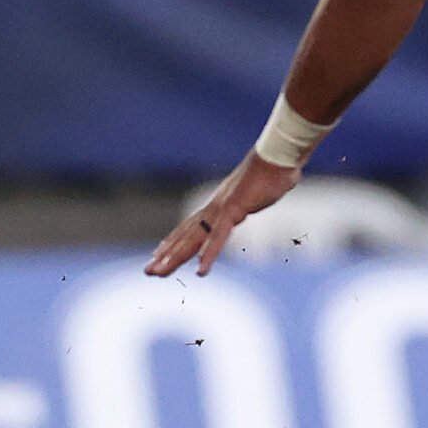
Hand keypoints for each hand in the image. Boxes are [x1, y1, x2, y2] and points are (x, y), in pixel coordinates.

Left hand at [146, 150, 301, 276]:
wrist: (279, 155)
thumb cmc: (275, 169)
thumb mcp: (262, 190)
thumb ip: (259, 195)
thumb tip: (275, 186)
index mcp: (220, 204)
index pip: (191, 226)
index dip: (174, 241)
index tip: (159, 253)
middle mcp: (215, 207)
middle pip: (185, 235)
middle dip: (166, 254)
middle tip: (148, 271)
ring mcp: (222, 209)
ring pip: (194, 239)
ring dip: (175, 257)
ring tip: (158, 272)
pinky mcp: (234, 211)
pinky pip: (219, 238)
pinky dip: (209, 255)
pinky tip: (201, 271)